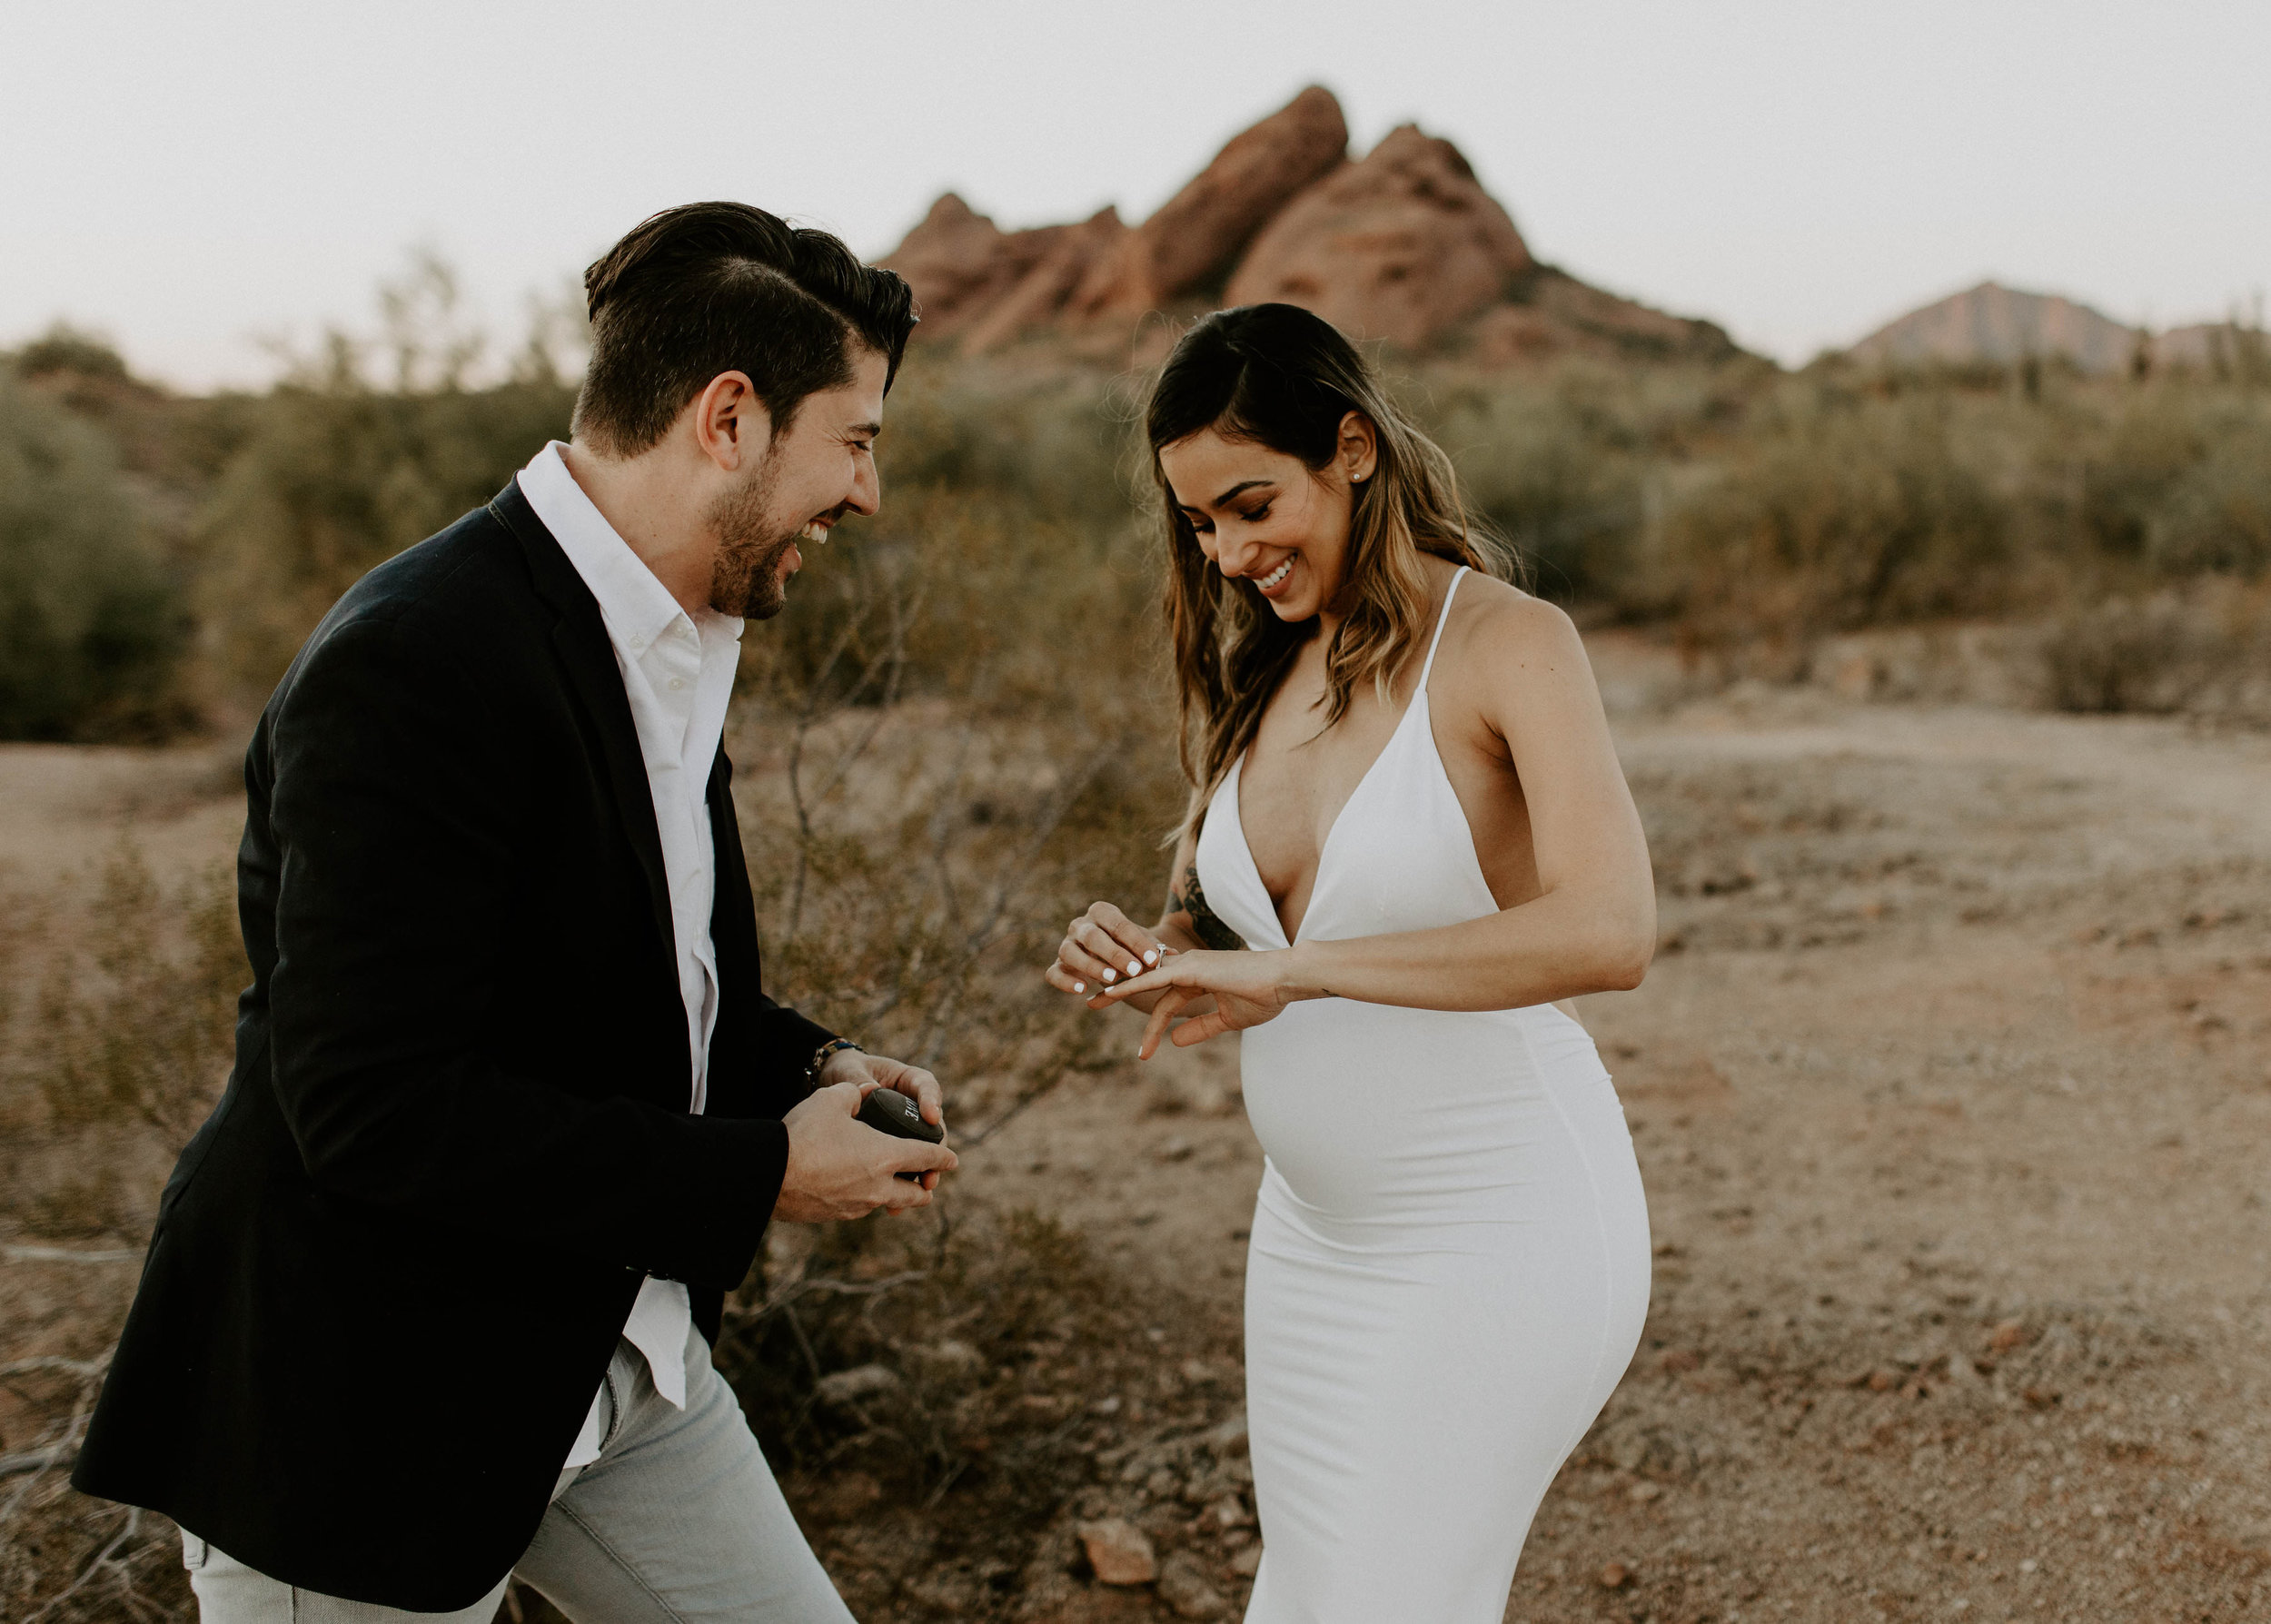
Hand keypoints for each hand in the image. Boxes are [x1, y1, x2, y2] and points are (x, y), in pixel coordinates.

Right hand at [775, 1079, 956, 1221]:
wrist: (769, 1175)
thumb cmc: (804, 1135)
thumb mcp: (831, 1099)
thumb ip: (853, 1094)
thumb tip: (861, 1093)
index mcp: (886, 1156)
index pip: (927, 1158)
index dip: (943, 1157)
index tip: (953, 1159)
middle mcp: (879, 1187)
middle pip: (916, 1196)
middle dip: (924, 1189)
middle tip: (925, 1181)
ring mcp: (858, 1206)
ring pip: (887, 1204)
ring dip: (893, 1195)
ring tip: (887, 1183)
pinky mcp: (837, 1216)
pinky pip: (860, 1207)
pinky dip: (864, 1198)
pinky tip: (851, 1185)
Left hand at [816, 1049, 948, 1192]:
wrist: (832, 1084)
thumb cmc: (845, 1070)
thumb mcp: (849, 1071)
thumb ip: (857, 1079)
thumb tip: (868, 1089)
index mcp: (907, 1080)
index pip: (926, 1087)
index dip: (931, 1101)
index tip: (931, 1115)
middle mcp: (912, 1106)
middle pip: (932, 1128)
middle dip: (936, 1149)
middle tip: (934, 1165)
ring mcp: (904, 1130)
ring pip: (920, 1154)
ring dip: (923, 1172)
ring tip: (923, 1189)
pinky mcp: (892, 1150)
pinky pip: (902, 1169)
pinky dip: (901, 1187)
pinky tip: (895, 1203)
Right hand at [1046, 901, 1171, 1008]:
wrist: (1110, 957)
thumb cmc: (1129, 947)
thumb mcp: (1143, 944)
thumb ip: (1155, 948)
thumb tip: (1176, 955)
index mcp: (1102, 912)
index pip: (1119, 925)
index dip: (1137, 942)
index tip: (1154, 960)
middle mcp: (1080, 925)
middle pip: (1093, 936)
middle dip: (1115, 954)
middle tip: (1135, 971)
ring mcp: (1066, 944)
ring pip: (1070, 952)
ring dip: (1092, 966)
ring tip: (1112, 980)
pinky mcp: (1058, 965)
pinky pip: (1054, 973)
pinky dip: (1066, 981)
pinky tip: (1083, 990)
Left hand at [1101, 948, 1308, 1058]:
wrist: (1284, 980)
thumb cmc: (1265, 997)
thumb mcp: (1228, 1020)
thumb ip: (1201, 1028)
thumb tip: (1174, 1041)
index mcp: (1199, 978)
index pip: (1168, 1002)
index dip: (1154, 1027)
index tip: (1143, 1053)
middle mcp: (1190, 968)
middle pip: (1146, 982)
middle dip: (1119, 993)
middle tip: (1092, 1004)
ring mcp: (1190, 965)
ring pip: (1145, 978)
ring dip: (1118, 990)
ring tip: (1093, 1003)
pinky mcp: (1192, 968)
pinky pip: (1155, 977)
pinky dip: (1133, 984)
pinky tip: (1114, 991)